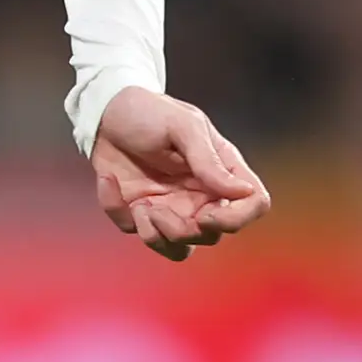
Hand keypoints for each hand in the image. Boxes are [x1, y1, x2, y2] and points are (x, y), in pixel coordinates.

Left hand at [91, 88, 270, 261]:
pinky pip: (132, 230)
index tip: (206, 215)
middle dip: (182, 231)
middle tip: (156, 208)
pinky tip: (109, 180)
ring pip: (176, 250)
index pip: (253, 204)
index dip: (236, 219)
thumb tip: (241, 192)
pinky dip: (117, 208)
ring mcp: (170, 207)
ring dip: (156, 235)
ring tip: (140, 205)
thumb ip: (208, 160)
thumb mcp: (183, 126)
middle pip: (210, 235)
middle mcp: (201, 195)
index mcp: (222, 171)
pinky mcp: (138, 211)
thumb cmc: (152, 111)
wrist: (107, 112)